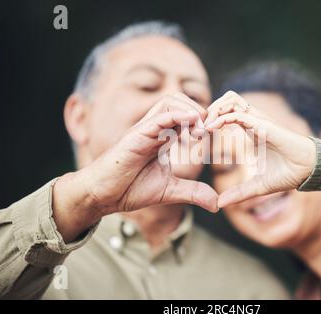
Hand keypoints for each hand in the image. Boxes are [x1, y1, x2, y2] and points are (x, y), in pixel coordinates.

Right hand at [53, 94, 216, 241]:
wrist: (103, 195)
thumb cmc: (130, 189)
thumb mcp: (170, 190)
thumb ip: (193, 192)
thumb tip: (217, 204)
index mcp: (163, 138)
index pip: (186, 116)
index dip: (203, 121)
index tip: (215, 135)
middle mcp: (155, 129)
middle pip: (180, 101)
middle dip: (200, 111)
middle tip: (209, 132)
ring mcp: (145, 130)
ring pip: (170, 102)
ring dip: (191, 111)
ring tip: (200, 132)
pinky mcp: (136, 135)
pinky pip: (159, 118)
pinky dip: (178, 116)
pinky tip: (191, 125)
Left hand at [205, 91, 316, 207]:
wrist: (309, 171)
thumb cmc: (288, 174)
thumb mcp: (257, 187)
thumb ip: (239, 193)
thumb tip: (220, 204)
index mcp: (252, 131)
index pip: (228, 113)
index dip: (211, 119)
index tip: (198, 135)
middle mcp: (254, 122)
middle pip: (227, 100)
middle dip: (210, 108)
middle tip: (198, 127)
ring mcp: (259, 121)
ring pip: (231, 99)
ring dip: (214, 109)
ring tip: (204, 126)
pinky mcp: (263, 125)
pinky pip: (238, 114)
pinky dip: (221, 118)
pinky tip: (211, 129)